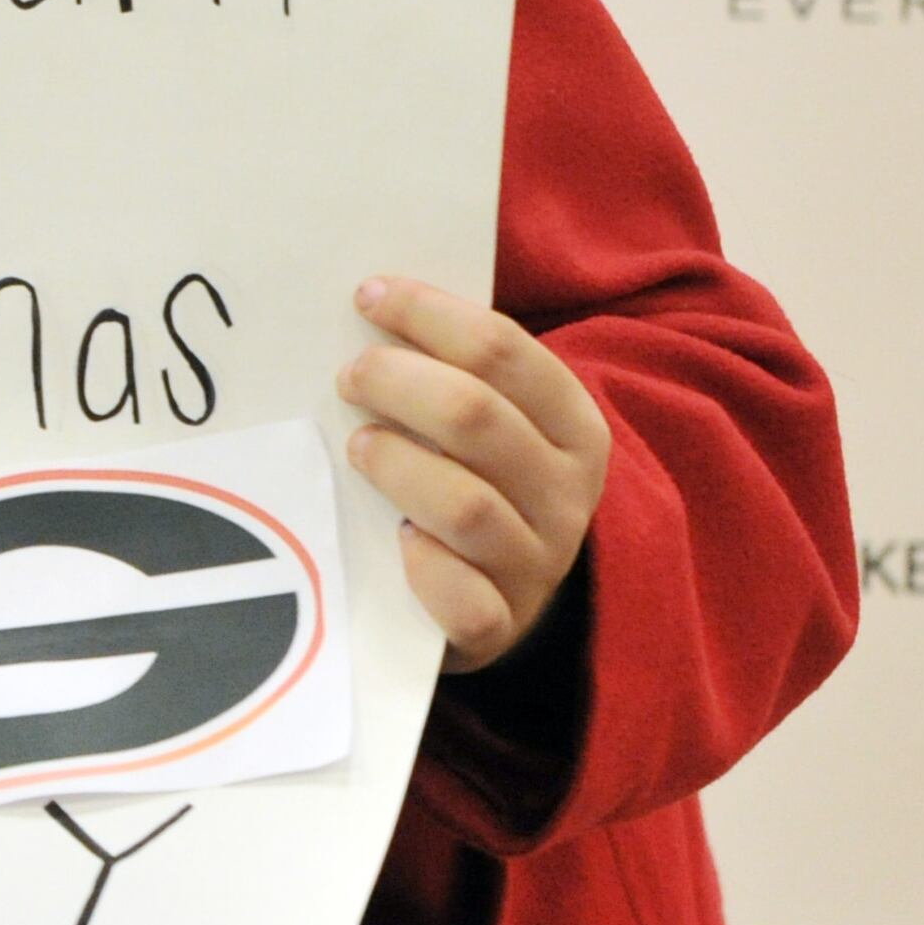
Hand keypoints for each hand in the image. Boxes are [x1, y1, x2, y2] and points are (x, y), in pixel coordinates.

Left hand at [339, 275, 611, 673]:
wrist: (513, 595)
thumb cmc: (483, 480)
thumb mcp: (495, 422)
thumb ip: (455, 369)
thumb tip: (371, 297)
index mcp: (574, 427)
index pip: (504, 351)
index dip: (428, 314)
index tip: (368, 296)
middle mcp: (567, 495)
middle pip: (476, 418)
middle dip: (396, 383)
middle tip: (349, 376)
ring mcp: (537, 564)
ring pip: (465, 505)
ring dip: (396, 465)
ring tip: (358, 445)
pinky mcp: (500, 628)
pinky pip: (464, 601)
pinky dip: (425, 567)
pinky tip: (399, 540)